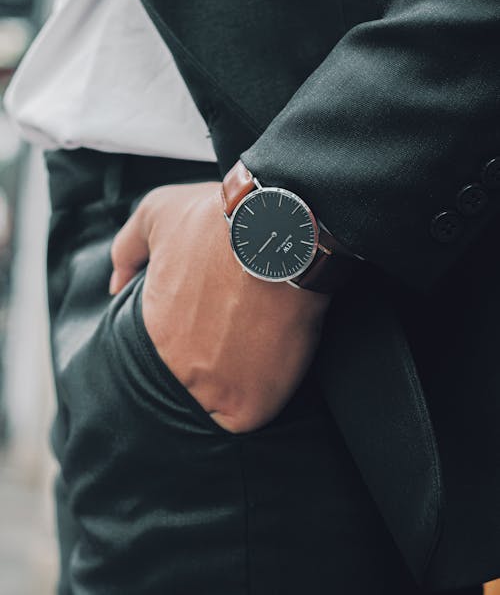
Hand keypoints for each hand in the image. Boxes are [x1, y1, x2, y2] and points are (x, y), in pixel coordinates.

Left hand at [109, 182, 330, 432]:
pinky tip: (276, 367)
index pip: (164, 354)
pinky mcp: (252, 404)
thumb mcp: (157, 213)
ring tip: (261, 351)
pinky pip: (252, 417)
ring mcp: (214, 390)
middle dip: (212, 364)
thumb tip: (115, 285)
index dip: (192, 340)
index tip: (216, 323)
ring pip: (220, 405)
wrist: (279, 230)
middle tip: (240, 337)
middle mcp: (176, 367)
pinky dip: (264, 398)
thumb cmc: (219, 219)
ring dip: (238, 384)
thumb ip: (127, 248)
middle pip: (191, 382)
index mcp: (153, 330)